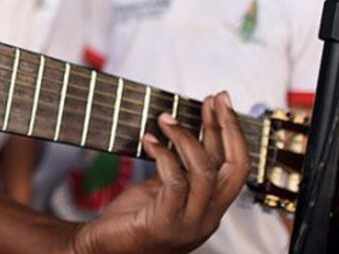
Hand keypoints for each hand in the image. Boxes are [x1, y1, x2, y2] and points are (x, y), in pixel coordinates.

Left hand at [69, 92, 249, 253]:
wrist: (102, 251)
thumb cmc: (130, 221)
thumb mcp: (163, 189)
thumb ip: (180, 168)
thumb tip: (186, 130)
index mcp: (210, 209)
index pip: (236, 168)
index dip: (233, 133)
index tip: (222, 103)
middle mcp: (206, 218)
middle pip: (234, 169)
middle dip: (226, 128)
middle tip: (214, 99)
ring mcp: (188, 224)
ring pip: (206, 173)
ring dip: (186, 138)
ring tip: (165, 118)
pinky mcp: (164, 224)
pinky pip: (175, 182)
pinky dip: (163, 155)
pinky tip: (148, 141)